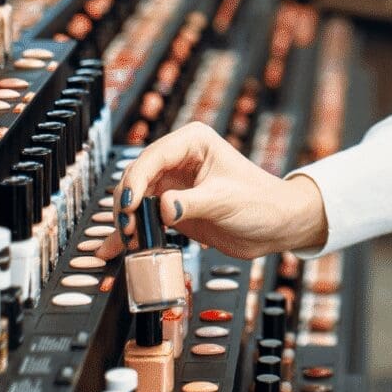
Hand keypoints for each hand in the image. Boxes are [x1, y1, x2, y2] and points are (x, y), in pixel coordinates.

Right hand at [93, 122, 328, 260]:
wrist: (277, 225)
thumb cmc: (262, 202)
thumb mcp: (225, 200)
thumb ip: (191, 203)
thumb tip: (162, 208)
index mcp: (193, 142)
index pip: (153, 157)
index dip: (135, 181)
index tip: (128, 206)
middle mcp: (179, 159)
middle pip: (137, 177)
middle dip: (126, 204)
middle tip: (126, 229)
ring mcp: (173, 184)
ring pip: (135, 199)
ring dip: (125, 220)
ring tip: (119, 244)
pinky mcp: (173, 208)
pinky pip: (144, 218)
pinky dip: (131, 233)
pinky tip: (114, 249)